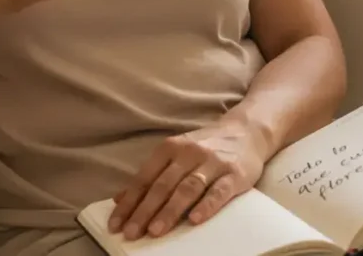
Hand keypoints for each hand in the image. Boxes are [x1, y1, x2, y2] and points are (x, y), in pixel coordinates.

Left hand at [108, 120, 267, 239]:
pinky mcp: (234, 173)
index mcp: (169, 148)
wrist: (246, 131)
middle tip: (131, 233)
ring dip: (170, 211)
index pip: (144, 178)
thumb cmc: (205, 147)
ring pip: (187, 188)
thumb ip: (150, 175)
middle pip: (163, 185)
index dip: (129, 202)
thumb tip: (120, 198)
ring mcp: (212, 163)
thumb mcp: (175, 153)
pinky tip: (195, 220)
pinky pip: (219, 191)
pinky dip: (206, 206)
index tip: (116, 224)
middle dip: (145, 211)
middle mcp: (188, 153)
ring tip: (156, 231)